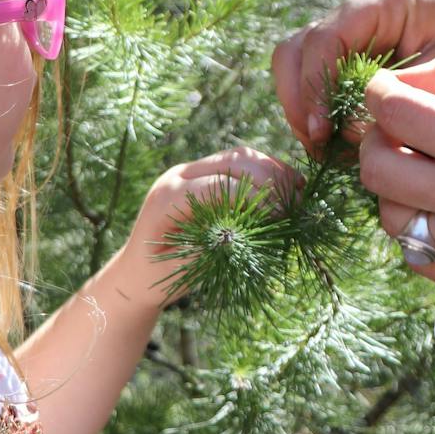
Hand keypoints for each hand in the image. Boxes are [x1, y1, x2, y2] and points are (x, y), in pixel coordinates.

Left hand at [115, 146, 298, 307]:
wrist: (137, 271)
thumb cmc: (154, 277)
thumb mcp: (176, 270)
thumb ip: (206, 249)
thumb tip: (243, 233)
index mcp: (166, 197)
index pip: (216, 184)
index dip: (250, 196)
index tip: (278, 215)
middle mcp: (179, 175)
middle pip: (231, 161)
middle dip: (268, 178)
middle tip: (295, 203)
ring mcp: (192, 170)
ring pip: (239, 156)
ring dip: (272, 170)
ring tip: (297, 191)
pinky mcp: (207, 173)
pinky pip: (241, 163)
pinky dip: (267, 171)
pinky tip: (289, 185)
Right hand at [272, 0, 434, 150]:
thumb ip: (402, 97)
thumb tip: (347, 129)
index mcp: (383, 2)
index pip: (324, 39)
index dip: (314, 86)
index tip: (320, 131)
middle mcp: (358, 12)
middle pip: (296, 49)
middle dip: (298, 98)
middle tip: (316, 144)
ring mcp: (351, 34)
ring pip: (297, 66)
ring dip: (303, 108)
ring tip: (323, 149)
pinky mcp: (352, 59)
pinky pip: (318, 83)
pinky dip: (319, 113)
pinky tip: (336, 145)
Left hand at [358, 54, 434, 294]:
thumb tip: (398, 82)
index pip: (393, 114)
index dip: (381, 93)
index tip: (390, 91)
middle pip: (376, 169)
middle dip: (377, 140)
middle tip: (399, 131)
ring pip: (391, 216)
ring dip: (396, 187)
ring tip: (424, 171)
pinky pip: (417, 256)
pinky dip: (417, 229)